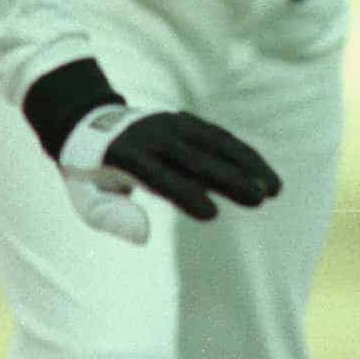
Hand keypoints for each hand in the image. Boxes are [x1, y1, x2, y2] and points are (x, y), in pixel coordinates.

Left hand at [55, 103, 283, 246]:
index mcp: (126, 155)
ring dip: (247, 163)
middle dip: (229, 177)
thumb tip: (143, 237)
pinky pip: (218, 135)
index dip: (185, 194)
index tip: (211, 214)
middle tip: (259, 198)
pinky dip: (243, 152)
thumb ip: (110, 217)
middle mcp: (152, 136)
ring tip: (274, 188)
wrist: (85, 121)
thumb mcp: (85, 198)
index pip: (159, 177)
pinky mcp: (184, 121)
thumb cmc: (89, 172)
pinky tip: (264, 172)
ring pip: (215, 142)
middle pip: (195, 158)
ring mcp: (170, 124)